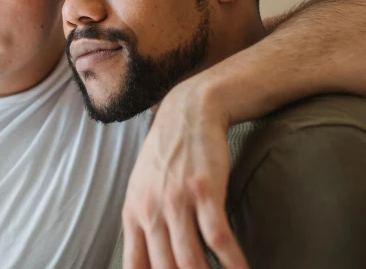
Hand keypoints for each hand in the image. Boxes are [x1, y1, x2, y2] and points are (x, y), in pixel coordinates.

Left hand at [122, 75, 248, 268]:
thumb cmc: (167, 153)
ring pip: (190, 261)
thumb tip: (147, 260)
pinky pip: (218, 238)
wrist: (188, 111)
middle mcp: (151, 211)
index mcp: (133, 214)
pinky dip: (231, 262)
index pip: (135, 267)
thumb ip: (142, 224)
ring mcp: (177, 202)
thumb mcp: (142, 188)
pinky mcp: (205, 192)